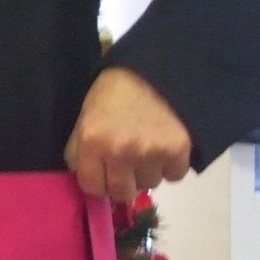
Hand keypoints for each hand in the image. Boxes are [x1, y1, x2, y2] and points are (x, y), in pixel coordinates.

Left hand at [64, 66, 191, 201]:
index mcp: (92, 141)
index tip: (104, 174)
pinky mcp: (177, 150)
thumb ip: (81, 149)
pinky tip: (166, 145)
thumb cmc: (116, 89)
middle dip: (124, 182)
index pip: (92, 188)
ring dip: (149, 171)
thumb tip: (86, 178)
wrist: (157, 66)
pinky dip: (172, 165)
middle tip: (128, 166)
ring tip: (149, 147)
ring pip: (149, 184)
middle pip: (122, 193)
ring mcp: (150, 153)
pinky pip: (174, 175)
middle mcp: (120, 152)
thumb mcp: (86, 115)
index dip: (98, 183)